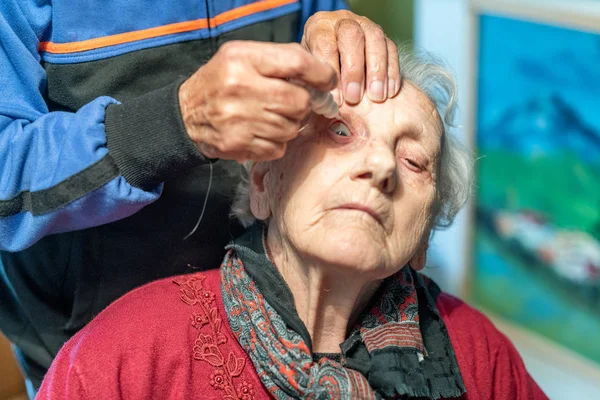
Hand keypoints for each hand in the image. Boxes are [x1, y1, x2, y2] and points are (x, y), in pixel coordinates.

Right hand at [179, 41, 336, 161]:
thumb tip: (322, 76)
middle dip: (305, 104)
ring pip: (292, 127)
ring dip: (291, 124)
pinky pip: (279, 147)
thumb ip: (282, 59)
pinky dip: (277, 142)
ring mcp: (238, 120)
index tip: (328, 82)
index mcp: (243, 59)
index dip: (321, 75)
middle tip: (297, 103)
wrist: (187, 115)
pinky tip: (262, 132)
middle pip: (299, 101)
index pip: (297, 64)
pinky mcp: (238, 145)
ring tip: (273, 116)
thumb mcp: (245, 56)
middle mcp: (239, 88)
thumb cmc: (224, 81)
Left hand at [301, 10, 400, 103]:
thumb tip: (322, 99)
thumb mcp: (310, 74)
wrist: (333, 65)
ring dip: (377, 70)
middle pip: (352, 36)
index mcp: (318, 27)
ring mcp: (365, 25)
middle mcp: (342, 21)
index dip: (331, 71)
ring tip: (376, 97)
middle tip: (354, 98)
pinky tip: (389, 92)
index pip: (325, 44)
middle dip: (354, 69)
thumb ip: (314, 83)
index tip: (336, 99)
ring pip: (375, 39)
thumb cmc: (317, 73)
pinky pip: (392, 49)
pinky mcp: (383, 36)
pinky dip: (392, 71)